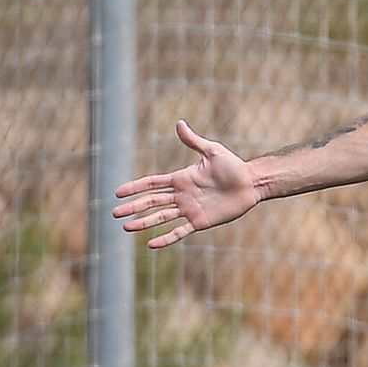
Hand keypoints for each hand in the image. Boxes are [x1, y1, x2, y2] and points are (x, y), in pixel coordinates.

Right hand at [113, 120, 260, 248]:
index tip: (118, 192)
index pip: (152, 183)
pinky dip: (166, 238)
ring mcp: (189, 209)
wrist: (252, 183)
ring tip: (126, 228)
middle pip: (151, 202)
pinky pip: (180, 231)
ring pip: (161, 217)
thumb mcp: (213, 151)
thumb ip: (194, 141)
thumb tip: (179, 123)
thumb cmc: (234, 166)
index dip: (135, 187)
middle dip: (133, 207)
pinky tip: (151, 244)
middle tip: (115, 213)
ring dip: (143, 223)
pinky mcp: (200, 221)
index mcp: (181, 178)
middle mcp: (182, 195)